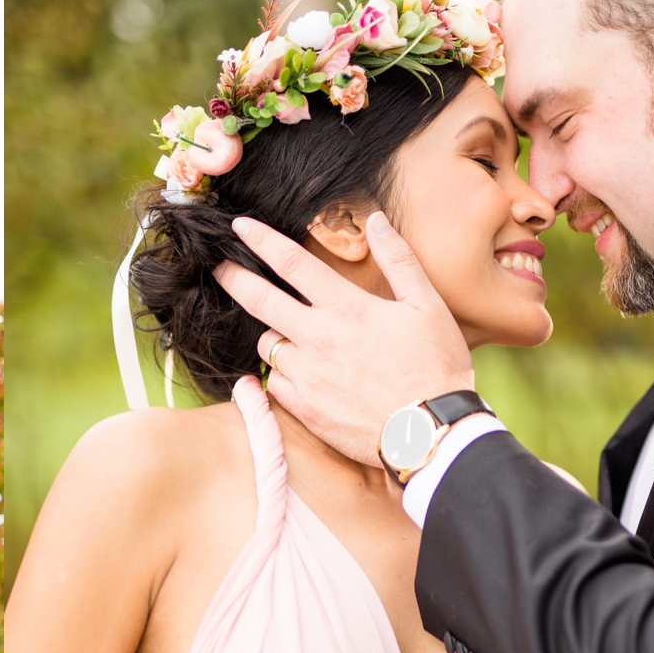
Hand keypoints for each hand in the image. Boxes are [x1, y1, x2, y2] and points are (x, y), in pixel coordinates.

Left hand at [212, 214, 472, 466]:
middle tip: (218, 268)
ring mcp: (306, 375)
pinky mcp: (303, 408)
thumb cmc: (435, 367)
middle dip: (233, 278)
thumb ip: (399, 259)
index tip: (239, 227)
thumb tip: (376, 220)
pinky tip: (304, 373)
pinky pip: (275, 381)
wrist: (429, 432)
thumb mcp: (427, 305)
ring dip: (273, 334)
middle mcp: (318, 339)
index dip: (261, 240)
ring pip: (267, 344)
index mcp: (347, 309)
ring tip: (297, 336)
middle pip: (259, 300)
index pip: (292, 263)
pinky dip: (282, 372)